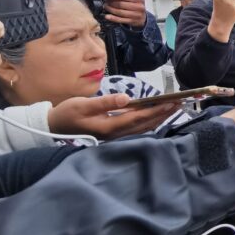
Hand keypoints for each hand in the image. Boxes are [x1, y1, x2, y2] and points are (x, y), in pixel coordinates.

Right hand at [48, 94, 179, 139]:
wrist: (54, 127)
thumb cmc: (67, 114)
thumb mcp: (83, 105)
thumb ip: (105, 102)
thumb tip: (126, 98)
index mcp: (109, 127)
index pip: (139, 117)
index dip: (157, 110)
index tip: (172, 102)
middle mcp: (116, 134)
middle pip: (145, 124)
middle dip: (163, 114)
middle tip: (180, 103)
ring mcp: (116, 136)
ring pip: (143, 128)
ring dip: (159, 118)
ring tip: (173, 108)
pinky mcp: (115, 134)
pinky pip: (137, 129)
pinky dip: (150, 121)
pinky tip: (157, 115)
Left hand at [103, 0, 146, 27]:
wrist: (142, 18)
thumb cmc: (137, 7)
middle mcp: (139, 7)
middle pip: (121, 4)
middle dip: (111, 3)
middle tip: (105, 1)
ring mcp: (136, 15)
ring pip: (120, 12)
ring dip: (111, 9)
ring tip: (106, 6)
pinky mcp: (132, 22)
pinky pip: (120, 20)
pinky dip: (113, 18)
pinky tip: (107, 16)